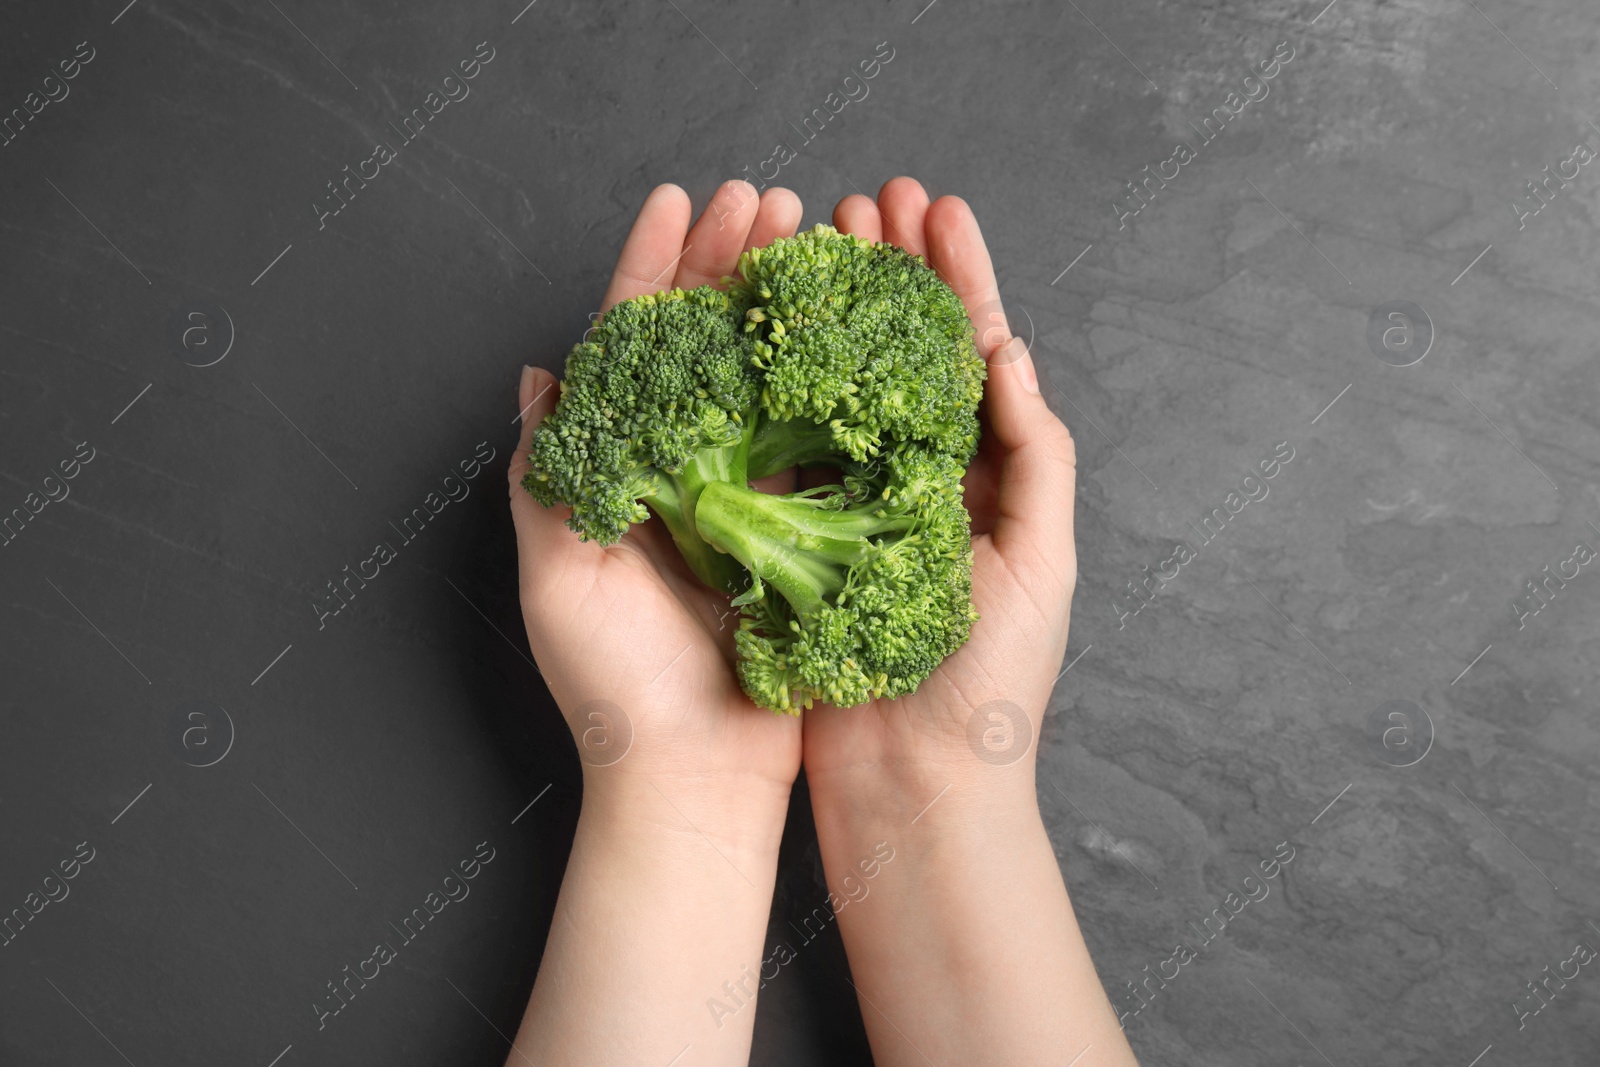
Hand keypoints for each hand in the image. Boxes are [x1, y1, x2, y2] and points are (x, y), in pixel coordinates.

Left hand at [507, 180, 806, 838]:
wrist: (695, 782)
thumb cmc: (614, 692)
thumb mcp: (559, 579)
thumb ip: (545, 478)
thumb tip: (536, 377)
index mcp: (613, 473)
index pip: (628, 350)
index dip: (648, 270)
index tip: (674, 200)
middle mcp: (676, 473)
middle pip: (701, 347)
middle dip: (726, 266)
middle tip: (763, 198)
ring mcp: (740, 499)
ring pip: (761, 379)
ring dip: (781, 307)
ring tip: (808, 237)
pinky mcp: (796, 533)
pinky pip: (810, 443)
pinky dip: (825, 384)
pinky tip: (847, 331)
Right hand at [801, 176, 1078, 799]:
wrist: (915, 787)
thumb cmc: (992, 685)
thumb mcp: (1042, 562)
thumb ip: (1034, 455)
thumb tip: (1009, 349)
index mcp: (988, 477)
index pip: (974, 354)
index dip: (956, 277)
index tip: (932, 209)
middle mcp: (921, 479)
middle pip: (903, 353)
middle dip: (888, 273)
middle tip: (860, 199)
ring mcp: (855, 504)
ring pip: (841, 386)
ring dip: (830, 310)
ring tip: (811, 240)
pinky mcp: (798, 538)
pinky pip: (786, 447)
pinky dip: (776, 386)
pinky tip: (761, 333)